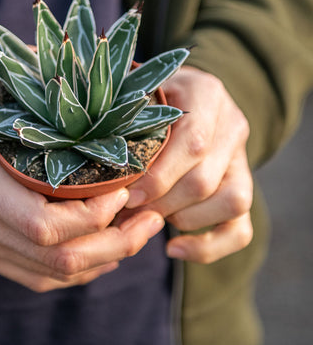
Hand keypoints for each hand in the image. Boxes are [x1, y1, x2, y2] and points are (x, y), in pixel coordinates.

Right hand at [0, 61, 163, 290]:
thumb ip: (25, 77)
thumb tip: (81, 61)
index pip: (45, 222)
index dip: (96, 212)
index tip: (126, 184)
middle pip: (58, 258)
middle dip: (117, 242)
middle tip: (150, 215)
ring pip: (53, 273)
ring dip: (104, 257)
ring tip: (137, 230)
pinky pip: (35, 276)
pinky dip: (77, 268)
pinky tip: (102, 248)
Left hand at [125, 66, 253, 262]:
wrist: (183, 97)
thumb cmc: (151, 99)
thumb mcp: (139, 97)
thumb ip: (128, 124)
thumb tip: (102, 177)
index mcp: (207, 94)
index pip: (193, 144)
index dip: (159, 176)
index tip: (127, 194)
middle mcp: (231, 126)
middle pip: (205, 180)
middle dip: (161, 203)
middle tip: (127, 211)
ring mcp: (241, 159)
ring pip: (230, 203)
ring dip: (182, 220)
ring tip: (148, 218)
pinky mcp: (242, 187)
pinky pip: (240, 229)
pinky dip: (208, 247)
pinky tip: (174, 249)